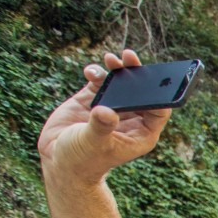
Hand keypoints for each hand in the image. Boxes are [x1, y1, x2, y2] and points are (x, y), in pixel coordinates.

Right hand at [38, 49, 170, 185]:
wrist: (58, 160)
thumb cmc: (81, 161)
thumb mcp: (93, 144)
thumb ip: (101, 127)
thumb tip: (107, 111)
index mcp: (140, 134)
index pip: (159, 110)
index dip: (159, 92)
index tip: (150, 76)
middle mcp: (130, 119)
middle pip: (142, 90)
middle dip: (136, 73)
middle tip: (129, 57)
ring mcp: (112, 108)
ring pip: (122, 82)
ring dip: (118, 68)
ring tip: (111, 59)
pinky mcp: (93, 100)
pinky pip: (101, 80)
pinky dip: (97, 72)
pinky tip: (90, 72)